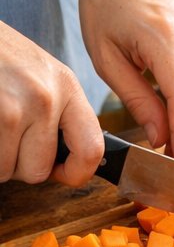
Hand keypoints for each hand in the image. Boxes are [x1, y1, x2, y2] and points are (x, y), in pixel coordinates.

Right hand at [0, 20, 104, 185]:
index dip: (76, 172)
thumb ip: (58, 112)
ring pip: (5, 170)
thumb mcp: (38, 72)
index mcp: (65, 86)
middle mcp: (44, 98)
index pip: (91, 149)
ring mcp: (12, 109)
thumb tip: (67, 162)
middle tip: (5, 134)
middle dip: (17, 163)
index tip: (61, 173)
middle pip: (37, 170)